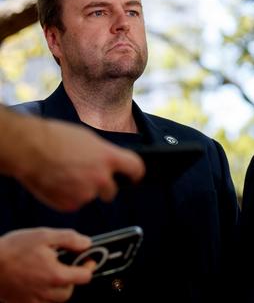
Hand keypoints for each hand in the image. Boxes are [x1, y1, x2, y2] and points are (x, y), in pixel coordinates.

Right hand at [0, 228, 93, 302]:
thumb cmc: (12, 249)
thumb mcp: (44, 236)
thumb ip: (70, 239)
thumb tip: (86, 243)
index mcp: (56, 275)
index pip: (85, 277)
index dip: (88, 266)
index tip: (87, 260)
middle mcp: (46, 292)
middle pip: (69, 291)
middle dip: (71, 279)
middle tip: (64, 266)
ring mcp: (32, 300)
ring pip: (55, 300)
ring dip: (57, 288)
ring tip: (48, 273)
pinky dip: (42, 295)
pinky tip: (35, 282)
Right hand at [11, 115, 144, 211]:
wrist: (28, 148)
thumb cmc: (54, 138)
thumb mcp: (88, 139)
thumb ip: (103, 154)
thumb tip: (110, 162)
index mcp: (108, 158)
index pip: (135, 168)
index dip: (136, 173)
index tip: (134, 177)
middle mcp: (101, 177)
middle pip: (112, 190)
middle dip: (105, 187)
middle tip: (88, 178)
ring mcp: (85, 193)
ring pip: (90, 196)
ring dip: (82, 190)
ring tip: (64, 175)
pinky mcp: (70, 204)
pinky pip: (73, 203)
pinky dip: (67, 197)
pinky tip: (56, 183)